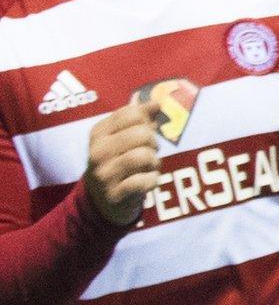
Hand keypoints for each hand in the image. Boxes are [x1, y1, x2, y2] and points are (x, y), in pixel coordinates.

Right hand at [83, 102, 161, 226]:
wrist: (101, 202)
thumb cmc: (119, 162)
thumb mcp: (123, 137)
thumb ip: (139, 118)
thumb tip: (155, 102)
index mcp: (99, 133)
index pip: (132, 113)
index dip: (147, 121)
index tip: (145, 131)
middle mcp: (97, 152)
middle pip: (142, 134)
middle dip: (153, 143)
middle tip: (148, 152)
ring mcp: (104, 174)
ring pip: (144, 156)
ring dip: (154, 162)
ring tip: (148, 167)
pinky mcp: (114, 195)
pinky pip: (145, 181)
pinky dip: (152, 180)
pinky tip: (146, 181)